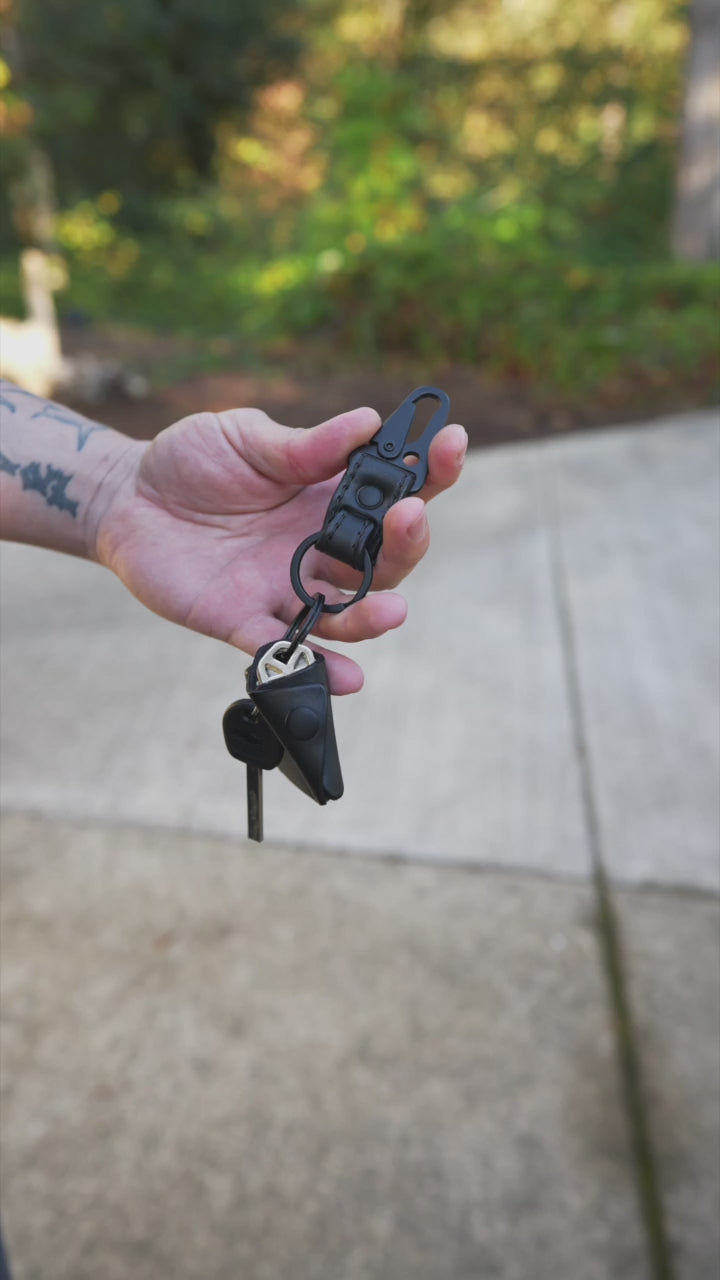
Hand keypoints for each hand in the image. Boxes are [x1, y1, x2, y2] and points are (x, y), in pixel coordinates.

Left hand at [96, 405, 466, 692]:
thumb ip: (304, 444)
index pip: (395, 490)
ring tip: (394, 611)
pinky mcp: (244, 620)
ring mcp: (285, 588)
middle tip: (408, 517)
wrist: (126, 498)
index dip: (431, 470)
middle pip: (383, 560)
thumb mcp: (246, 437)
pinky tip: (349, 678)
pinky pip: (286, 650)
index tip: (452, 443)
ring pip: (345, 611)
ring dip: (373, 616)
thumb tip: (367, 422)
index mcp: (329, 498)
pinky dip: (319, 665)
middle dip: (406, 542)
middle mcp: (319, 549)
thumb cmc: (192, 462)